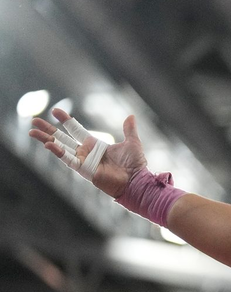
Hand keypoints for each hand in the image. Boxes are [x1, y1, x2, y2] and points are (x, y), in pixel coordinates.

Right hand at [29, 108, 147, 198]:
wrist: (137, 180)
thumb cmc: (135, 165)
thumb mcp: (132, 143)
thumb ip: (128, 130)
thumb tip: (130, 116)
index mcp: (95, 145)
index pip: (75, 130)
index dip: (65, 121)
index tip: (55, 111)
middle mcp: (86, 152)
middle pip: (62, 138)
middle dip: (48, 130)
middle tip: (34, 121)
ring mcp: (83, 161)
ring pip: (60, 148)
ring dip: (46, 140)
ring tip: (31, 132)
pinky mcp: (84, 170)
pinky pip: (68, 160)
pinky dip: (58, 152)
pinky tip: (48, 144)